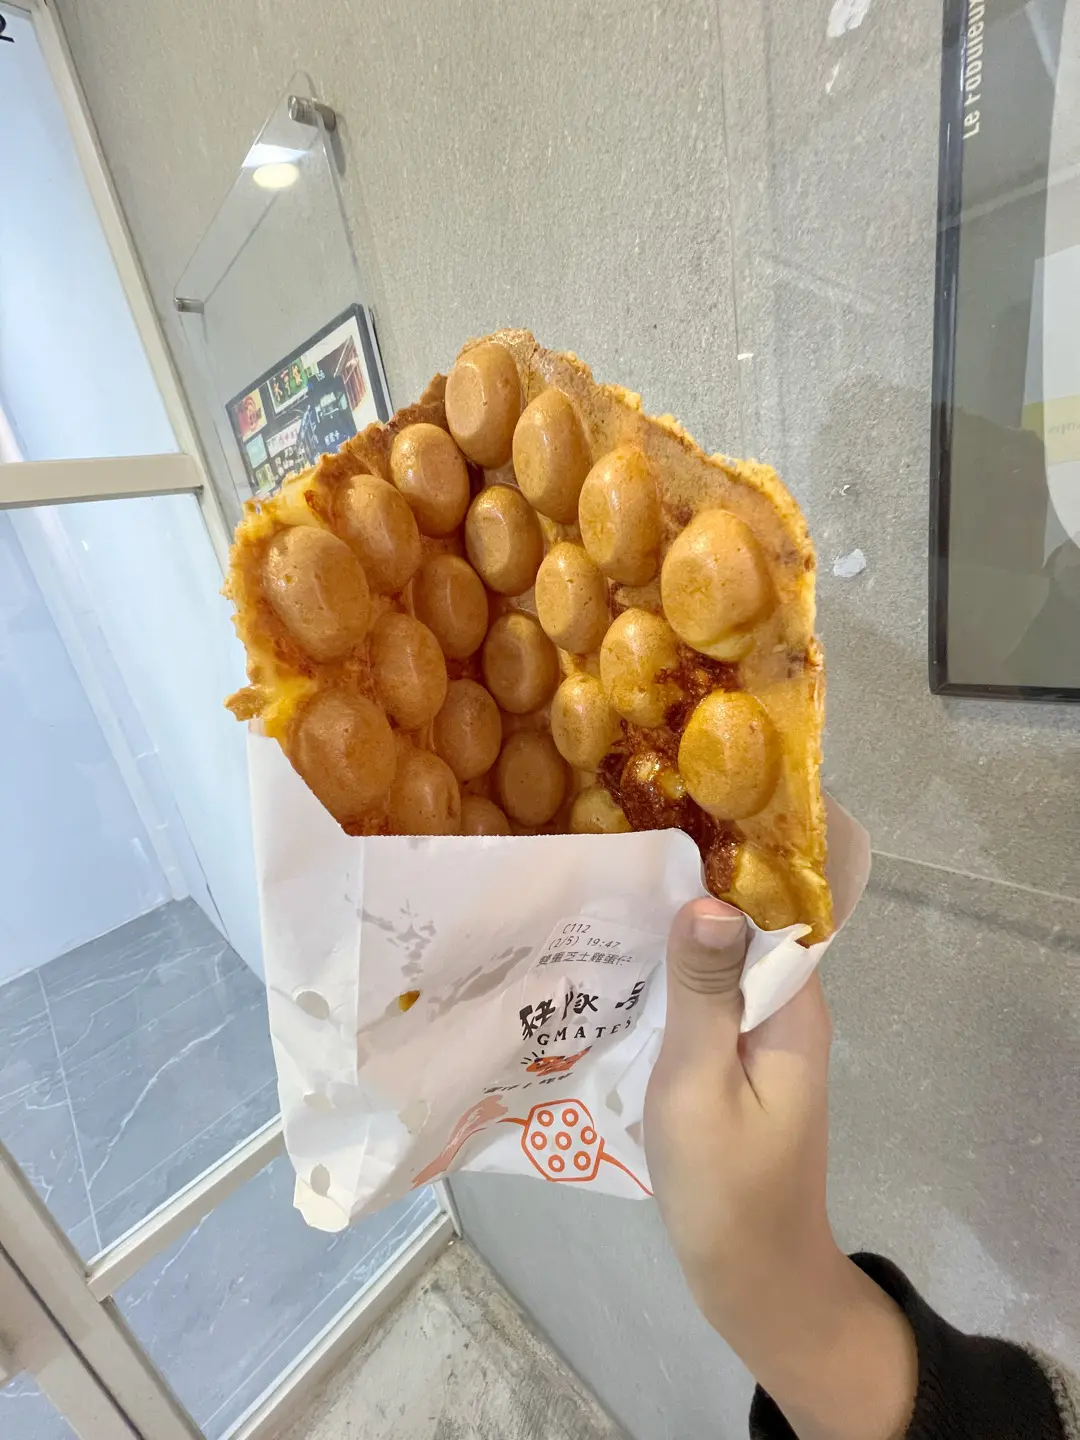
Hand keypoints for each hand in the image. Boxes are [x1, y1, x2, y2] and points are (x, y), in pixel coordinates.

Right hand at [644, 898, 916, 1439]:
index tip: (661, 825)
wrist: (754, 1282)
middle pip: (743, 929)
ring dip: (672, 940)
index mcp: (793, 1006)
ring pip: (721, 966)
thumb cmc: (727, 1186)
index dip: (723, 862)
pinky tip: (618, 974)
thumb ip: (703, 992)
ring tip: (600, 903)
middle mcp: (788, 1010)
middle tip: (609, 862)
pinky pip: (710, 1004)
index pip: (770, 906)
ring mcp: (765, 1039)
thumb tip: (707, 897)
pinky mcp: (741, 1065)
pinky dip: (670, 985)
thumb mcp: (700, 1083)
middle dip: (686, 893)